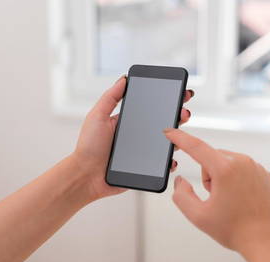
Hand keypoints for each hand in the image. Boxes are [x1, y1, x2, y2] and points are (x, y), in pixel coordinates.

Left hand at [72, 76, 193, 201]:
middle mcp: (137, 135)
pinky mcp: (144, 168)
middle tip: (183, 112)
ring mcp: (142, 152)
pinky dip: (169, 161)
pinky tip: (171, 158)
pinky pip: (161, 164)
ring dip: (177, 138)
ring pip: (166, 143)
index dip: (166, 99)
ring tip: (179, 134)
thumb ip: (111, 97)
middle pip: (163, 123)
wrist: (86, 175)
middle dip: (177, 116)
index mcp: (128, 121)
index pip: (150, 107)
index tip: (179, 93)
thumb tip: (124, 79)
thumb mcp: (97, 116)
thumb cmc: (88, 146)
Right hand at [164, 129, 269, 261]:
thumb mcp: (198, 216)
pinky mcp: (265, 175)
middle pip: (211, 158)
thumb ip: (181, 195)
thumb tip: (180, 181)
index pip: (195, 146)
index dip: (179, 138)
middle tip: (215, 199)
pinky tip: (242, 201)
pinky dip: (236, 182)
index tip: (170, 131)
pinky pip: (242, 170)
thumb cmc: (238, 231)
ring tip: (231, 203)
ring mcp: (257, 168)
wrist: (269, 243)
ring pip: (227, 164)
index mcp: (225, 169)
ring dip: (222, 179)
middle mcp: (243, 163)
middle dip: (207, 176)